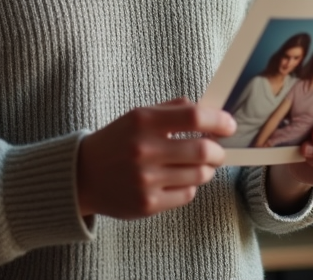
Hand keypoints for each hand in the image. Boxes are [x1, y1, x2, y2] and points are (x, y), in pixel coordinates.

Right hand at [76, 98, 235, 219]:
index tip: (229, 125)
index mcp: (143, 121)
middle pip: (203, 150)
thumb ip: (173, 109)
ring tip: (198, 165)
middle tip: (217, 150)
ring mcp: (146, 180)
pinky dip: (189, 186)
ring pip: (199, 175)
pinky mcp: (147, 204)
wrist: (82, 176)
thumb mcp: (138, 116)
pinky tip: (178, 179)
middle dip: (218, 151)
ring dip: (206, 169)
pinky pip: (187, 194)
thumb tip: (211, 110)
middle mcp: (144, 150)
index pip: (194, 116)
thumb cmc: (117, 141)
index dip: (219, 121)